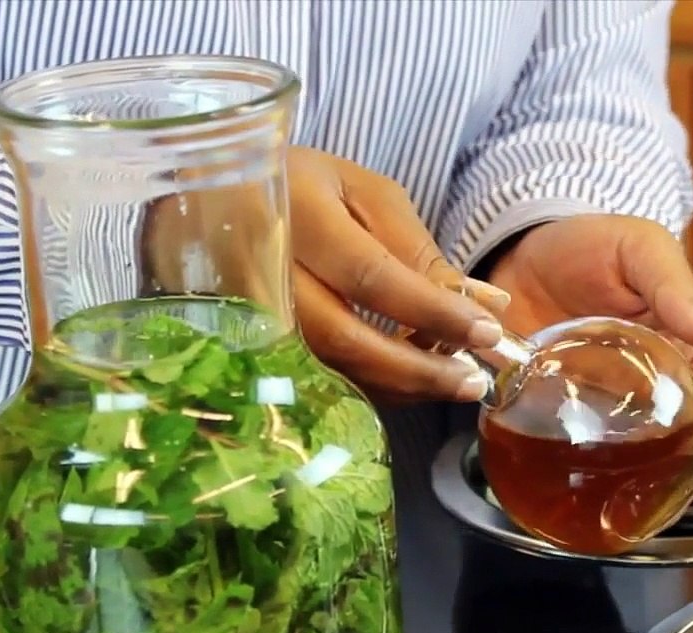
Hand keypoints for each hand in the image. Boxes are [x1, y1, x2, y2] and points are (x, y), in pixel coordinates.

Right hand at [143, 146, 507, 403]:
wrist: (205, 192)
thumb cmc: (300, 185)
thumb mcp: (363, 193)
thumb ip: (418, 250)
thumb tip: (486, 303)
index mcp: (296, 210)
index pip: (371, 275)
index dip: (432, 311)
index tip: (487, 332)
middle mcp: (261, 266)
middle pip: (344, 337)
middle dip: (417, 368)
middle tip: (472, 382)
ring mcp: (241, 311)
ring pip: (326, 368)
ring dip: (396, 385)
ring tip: (450, 384)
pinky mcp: (238, 343)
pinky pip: (310, 377)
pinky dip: (365, 386)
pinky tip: (404, 382)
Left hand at [485, 214, 692, 495]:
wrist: (519, 251)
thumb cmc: (591, 244)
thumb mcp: (639, 247)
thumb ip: (672, 283)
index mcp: (687, 353)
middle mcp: (654, 389)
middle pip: (692, 451)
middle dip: (690, 481)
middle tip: (662, 491)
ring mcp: (609, 409)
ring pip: (642, 467)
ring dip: (639, 490)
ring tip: (618, 499)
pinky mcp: (563, 417)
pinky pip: (579, 459)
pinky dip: (580, 479)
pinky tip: (567, 485)